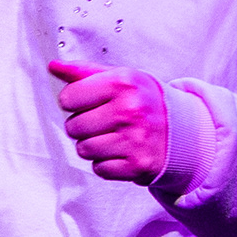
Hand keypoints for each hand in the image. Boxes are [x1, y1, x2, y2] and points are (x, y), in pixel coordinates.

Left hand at [48, 59, 172, 184]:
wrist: (183, 130)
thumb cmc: (145, 102)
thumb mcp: (121, 78)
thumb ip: (84, 72)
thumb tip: (54, 67)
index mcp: (123, 83)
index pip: (68, 98)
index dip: (75, 101)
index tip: (91, 102)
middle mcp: (129, 110)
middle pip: (73, 126)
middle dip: (84, 126)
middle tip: (105, 122)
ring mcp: (134, 139)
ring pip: (83, 149)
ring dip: (94, 146)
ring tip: (114, 136)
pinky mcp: (136, 164)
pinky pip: (99, 169)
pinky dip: (107, 163)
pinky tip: (122, 151)